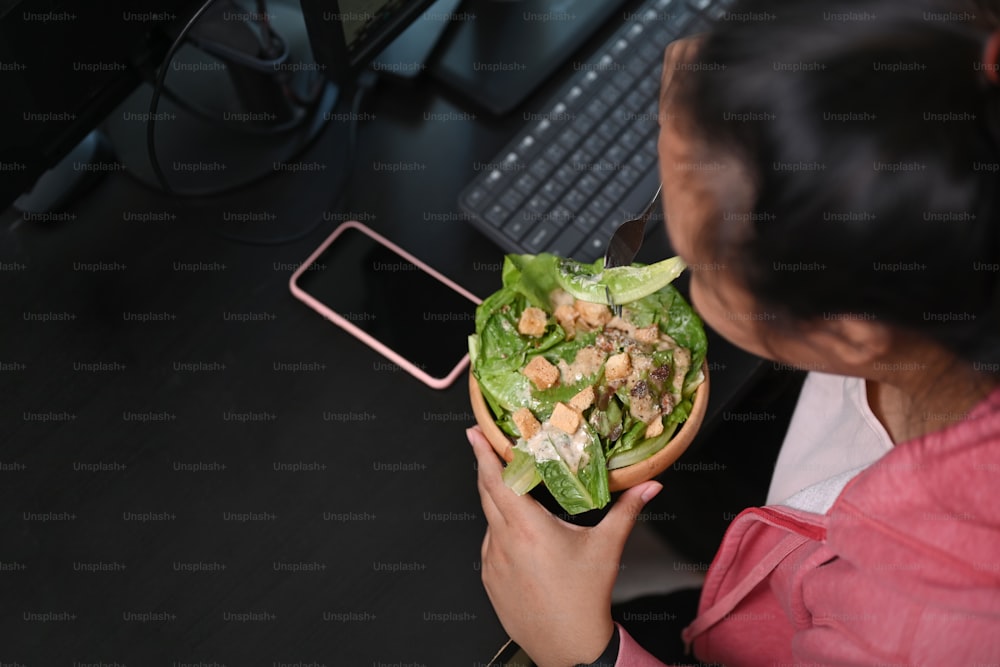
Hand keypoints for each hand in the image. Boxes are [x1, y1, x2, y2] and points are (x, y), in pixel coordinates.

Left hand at [468, 426, 662, 666]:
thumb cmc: (586, 597)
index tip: (474, 432)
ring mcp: (492, 561)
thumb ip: (627, 510)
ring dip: (498, 501)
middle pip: (486, 493)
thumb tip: (651, 485)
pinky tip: (521, 534)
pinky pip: (491, 544)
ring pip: (489, 520)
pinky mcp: (489, 579)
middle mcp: (503, 541)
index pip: (497, 480)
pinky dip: (501, 531)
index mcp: (527, 527)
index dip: (483, 453)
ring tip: (514, 490)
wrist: (568, 647)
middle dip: (486, 467)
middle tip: (486, 443)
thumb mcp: (607, 547)